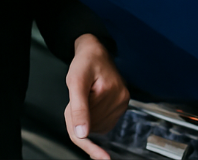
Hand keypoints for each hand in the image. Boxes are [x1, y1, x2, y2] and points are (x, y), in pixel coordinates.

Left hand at [64, 34, 128, 159]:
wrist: (95, 52)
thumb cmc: (85, 62)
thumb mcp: (75, 81)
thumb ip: (78, 109)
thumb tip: (82, 134)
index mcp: (110, 91)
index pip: (89, 122)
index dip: (75, 126)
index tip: (83, 146)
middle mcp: (120, 99)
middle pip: (93, 126)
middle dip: (79, 119)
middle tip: (75, 99)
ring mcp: (122, 103)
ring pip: (98, 127)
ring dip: (87, 119)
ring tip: (85, 98)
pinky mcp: (122, 106)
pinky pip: (104, 124)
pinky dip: (94, 119)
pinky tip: (92, 105)